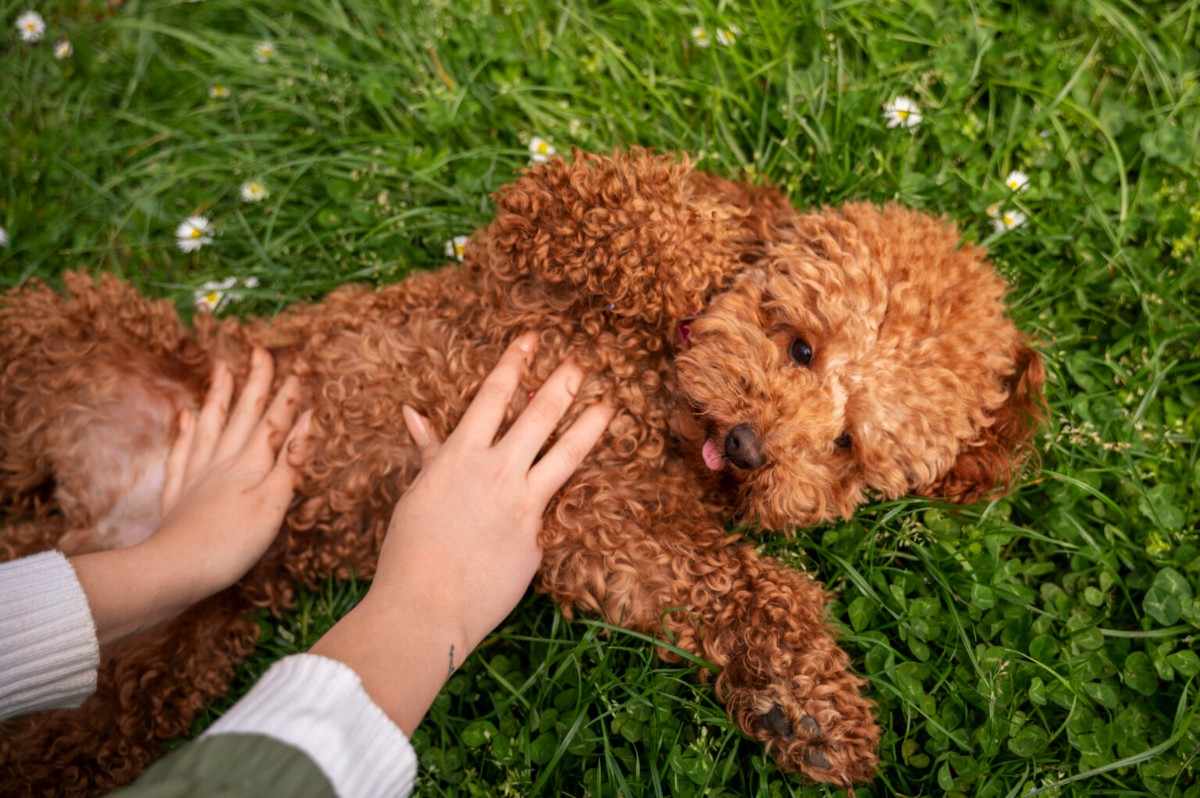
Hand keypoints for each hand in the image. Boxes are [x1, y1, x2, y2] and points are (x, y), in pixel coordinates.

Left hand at [150, 348, 310, 605]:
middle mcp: (223, 461)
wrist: (174, 568)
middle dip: (255, 383)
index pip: (275, 422)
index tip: (301, 367)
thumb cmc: (232, 542)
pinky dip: (185, 431)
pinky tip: (184, 416)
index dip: (289, 396)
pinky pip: (182, 452)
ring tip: (223, 370)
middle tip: (260, 351)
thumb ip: (290, 462)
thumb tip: (308, 422)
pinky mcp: (178, 492)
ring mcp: (197, 474)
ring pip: (210, 425)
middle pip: (242, 415)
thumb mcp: (273, 504)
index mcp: (250, 464)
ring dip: (220, 397)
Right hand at [312, 332, 613, 732]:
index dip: (514, 364)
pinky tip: (580, 496)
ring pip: (564, 455)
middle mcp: (496, 472)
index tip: (531, 341)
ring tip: (609, 406)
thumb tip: (413, 413)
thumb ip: (429, 452)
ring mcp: (522, 505)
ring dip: (588, 426)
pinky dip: (556, 501)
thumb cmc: (409, 550)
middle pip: (537, 416)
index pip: (492, 396)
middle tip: (581, 364)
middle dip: (561, 385)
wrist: (425, 605)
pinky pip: (551, 513)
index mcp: (459, 455)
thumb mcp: (417, 492)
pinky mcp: (538, 539)